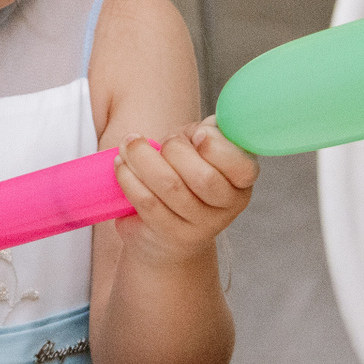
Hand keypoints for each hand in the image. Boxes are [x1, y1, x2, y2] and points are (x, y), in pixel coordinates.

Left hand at [112, 118, 257, 265]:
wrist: (167, 233)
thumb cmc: (183, 176)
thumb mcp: (198, 150)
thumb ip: (205, 135)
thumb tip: (206, 129)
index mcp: (241, 181)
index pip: (242, 165)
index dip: (218, 147)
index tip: (196, 135)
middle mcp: (227, 206)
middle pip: (203, 177)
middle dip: (173, 149)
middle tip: (160, 141)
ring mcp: (201, 226)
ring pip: (170, 186)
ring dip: (142, 158)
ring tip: (128, 146)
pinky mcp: (170, 235)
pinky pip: (147, 201)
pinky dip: (129, 178)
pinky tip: (121, 165)